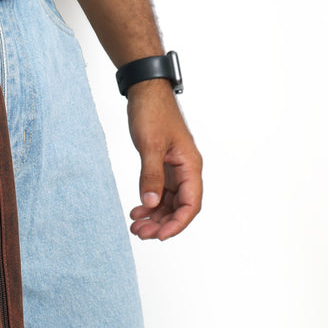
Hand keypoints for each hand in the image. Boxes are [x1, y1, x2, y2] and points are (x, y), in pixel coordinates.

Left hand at [126, 80, 202, 239]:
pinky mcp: (163, 164)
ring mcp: (174, 168)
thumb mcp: (150, 145)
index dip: (177, 223)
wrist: (145, 91)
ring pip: (169, 201)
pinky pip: (160, 190)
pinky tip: (137, 209)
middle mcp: (186, 169)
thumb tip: (151, 203)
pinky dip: (150, 202)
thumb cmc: (152, 113)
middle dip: (162, 223)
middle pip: (180, 206)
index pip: (191, 204)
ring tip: (136, 225)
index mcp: (190, 165)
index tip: (159, 235)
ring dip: (155, 215)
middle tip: (140, 233)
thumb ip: (151, 175)